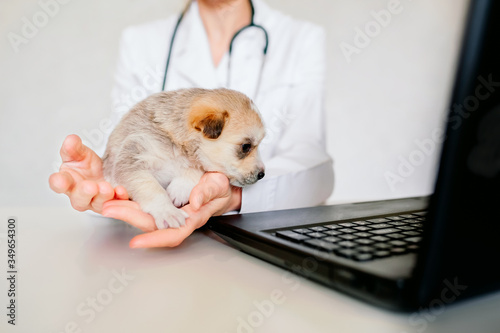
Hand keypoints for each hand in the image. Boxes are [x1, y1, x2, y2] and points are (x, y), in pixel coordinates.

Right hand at [49, 134, 128, 212]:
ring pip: (97, 203)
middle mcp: (80, 195)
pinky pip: (116, 203)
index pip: (58, 184)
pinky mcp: (113, 202)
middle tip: (90, 186)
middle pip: (79, 199)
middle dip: (84, 193)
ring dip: (102, 196)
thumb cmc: (87, 165)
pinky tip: (120, 190)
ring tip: (106, 188)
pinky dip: (119, 197)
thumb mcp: (80, 153)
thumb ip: (74, 148)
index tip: (60, 179)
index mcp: (67, 182)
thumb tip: (71, 139)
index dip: (58, 183)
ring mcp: (97, 201)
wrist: (106, 171)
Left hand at [102, 172, 241, 247]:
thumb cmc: (222, 189)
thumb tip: (194, 201)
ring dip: (126, 210)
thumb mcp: (219, 186)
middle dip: (129, 217)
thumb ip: (208, 192)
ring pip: (146, 216)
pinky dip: (131, 203)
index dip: (154, 239)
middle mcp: (177, 218)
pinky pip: (146, 206)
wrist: (222, 188)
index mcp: (192, 218)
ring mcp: (169, 211)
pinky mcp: (163, 203)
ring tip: (108, 204)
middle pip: (151, 224)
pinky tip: (119, 197)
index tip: (137, 242)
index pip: (172, 233)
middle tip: (109, 209)